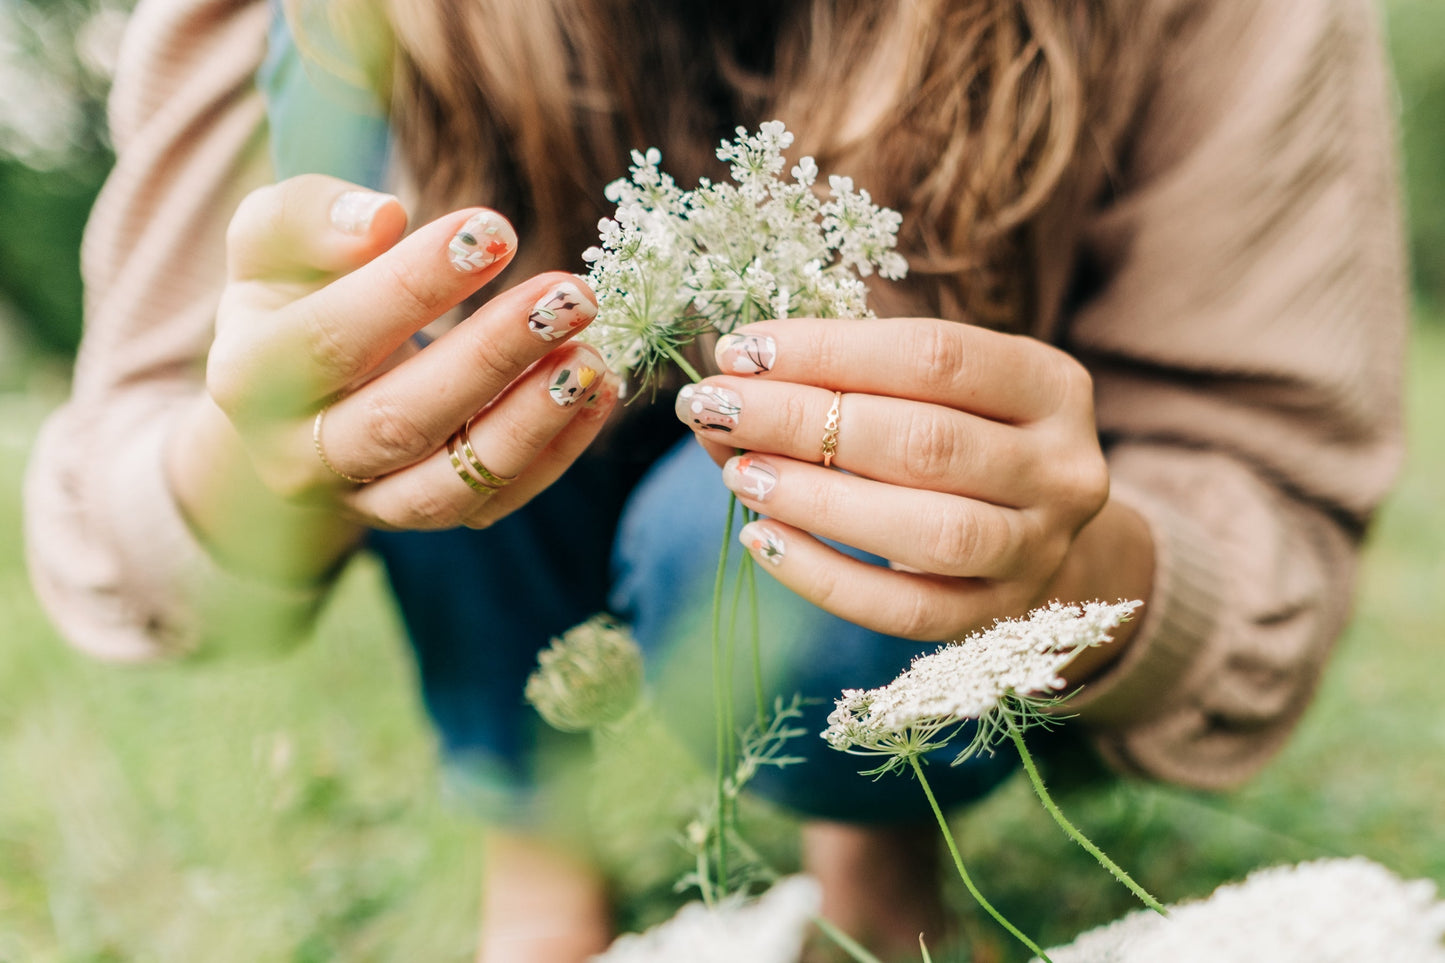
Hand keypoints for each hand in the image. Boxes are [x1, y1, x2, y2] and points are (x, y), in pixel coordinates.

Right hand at [169, 175, 616, 581]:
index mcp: (248, 378)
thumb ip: (309, 217)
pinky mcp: (422, 515)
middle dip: (493, 356)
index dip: (414, 286)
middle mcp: (298, 457)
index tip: (492, 230)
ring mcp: (364, 499)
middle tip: (572, 295)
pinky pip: (494, 501)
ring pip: (449, 486)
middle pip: (400, 419)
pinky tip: (600, 391)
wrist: (290, 391)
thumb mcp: (275, 239)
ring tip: (591, 358)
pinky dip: (555, 453)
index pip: (333, 337)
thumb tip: (381, 219)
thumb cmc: (297, 291)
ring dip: (531, 423)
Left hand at [675, 317, 1153, 670]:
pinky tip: (763, 541)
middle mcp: (1061, 470)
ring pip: (929, 532)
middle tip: (716, 407)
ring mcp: (1038, 553)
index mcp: (1050, 386)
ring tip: (738, 474)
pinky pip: (907, 611)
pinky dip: (826, 578)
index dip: (829, 350)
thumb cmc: (961, 438)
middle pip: (926, 442)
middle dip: (803, 421)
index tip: (741, 349)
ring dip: (818, 501)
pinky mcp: (997, 620)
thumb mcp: (929, 391)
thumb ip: (842, 382)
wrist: (1041, 538)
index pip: (935, 355)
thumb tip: (727, 386)